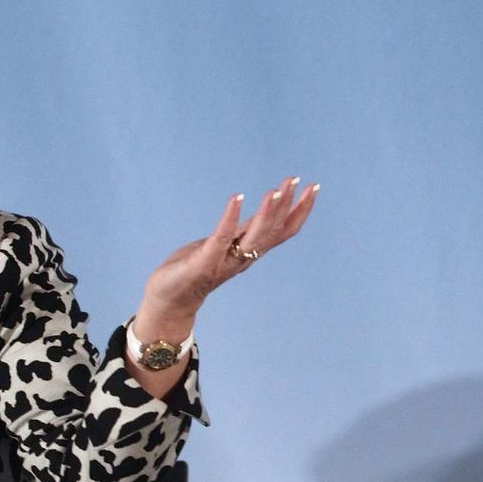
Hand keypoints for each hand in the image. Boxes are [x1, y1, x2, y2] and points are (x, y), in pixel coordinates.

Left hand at [133, 176, 318, 341]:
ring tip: (275, 190)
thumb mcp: (225, 243)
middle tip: (295, 180)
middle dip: (286, 205)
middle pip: (273, 231)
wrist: (169, 301)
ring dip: (266, 213)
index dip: (300, 210)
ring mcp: (225, 261)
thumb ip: (243, 230)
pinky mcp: (204, 262)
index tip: (313, 187)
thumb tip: (264, 210)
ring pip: (254, 236)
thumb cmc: (195, 269)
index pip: (282, 230)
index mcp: (249, 251)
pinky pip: (220, 238)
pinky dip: (230, 217)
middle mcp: (243, 257)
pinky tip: (236, 197)